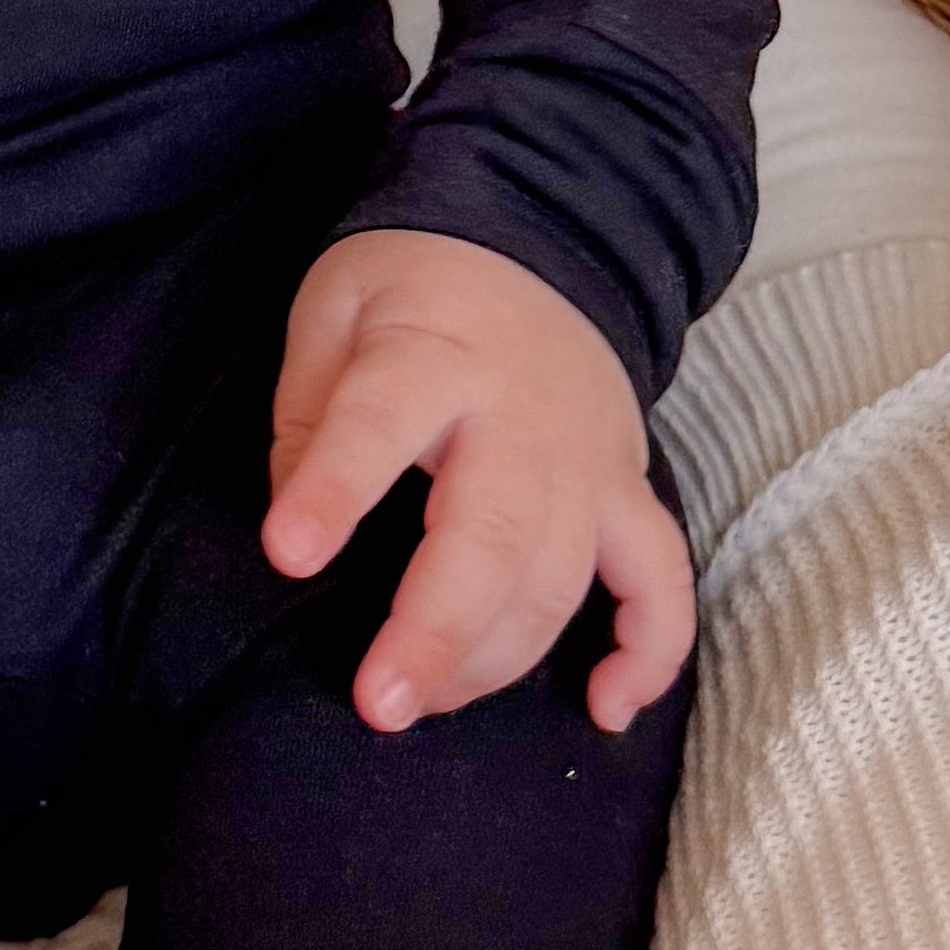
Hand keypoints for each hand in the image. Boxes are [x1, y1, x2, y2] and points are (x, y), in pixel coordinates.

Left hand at [263, 228, 690, 736]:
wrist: (534, 241)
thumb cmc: (412, 288)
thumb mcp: (333, 308)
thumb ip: (307, 410)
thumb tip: (293, 522)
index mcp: (430, 356)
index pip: (379, 424)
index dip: (335, 490)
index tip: (288, 553)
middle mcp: (521, 415)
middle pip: (493, 531)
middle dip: (438, 626)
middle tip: (381, 703)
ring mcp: (587, 458)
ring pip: (562, 574)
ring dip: (499, 657)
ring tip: (422, 704)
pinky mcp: (627, 490)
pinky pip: (662, 578)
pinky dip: (651, 651)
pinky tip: (608, 709)